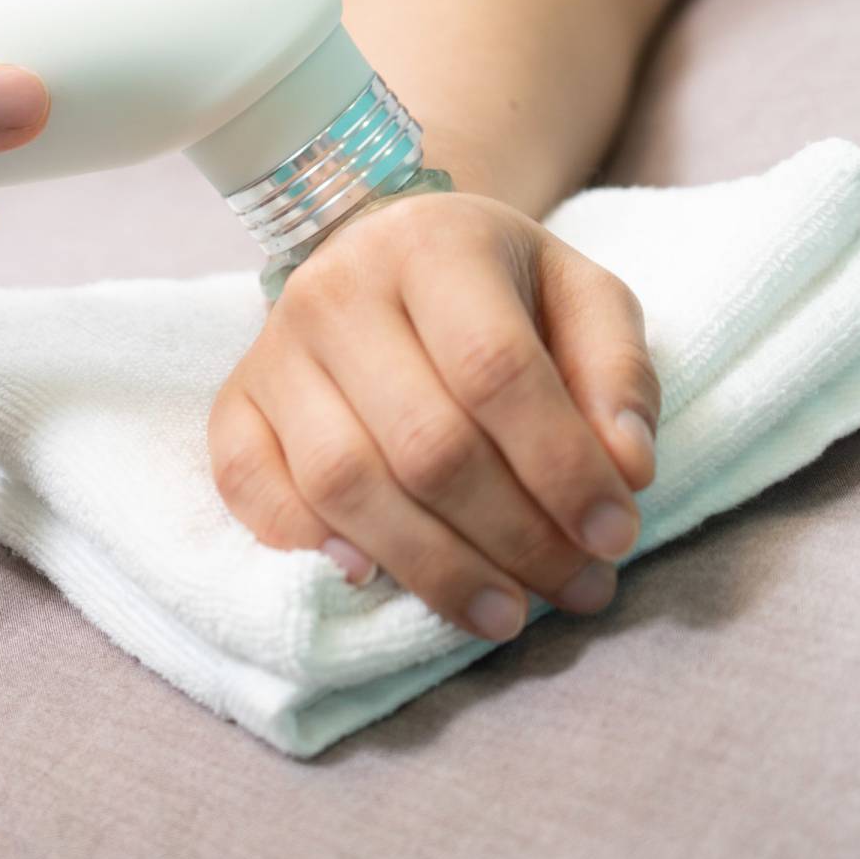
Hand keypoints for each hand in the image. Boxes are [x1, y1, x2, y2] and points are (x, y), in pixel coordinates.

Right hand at [208, 191, 658, 641]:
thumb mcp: (581, 295)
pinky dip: (309, 546)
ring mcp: (273, 348)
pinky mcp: (234, 401)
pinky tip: (377, 581)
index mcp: (431, 244)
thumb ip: (617, 373)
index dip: (560, 466)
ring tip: (505, 614)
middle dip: (513, 536)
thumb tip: (625, 470)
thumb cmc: (496, 289)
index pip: (495, 369)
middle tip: (577, 588)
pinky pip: (250, 488)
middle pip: (423, 443)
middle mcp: (336, 290)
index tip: (615, 534)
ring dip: (433, 568)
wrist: (380, 253)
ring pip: (342, 482)